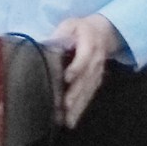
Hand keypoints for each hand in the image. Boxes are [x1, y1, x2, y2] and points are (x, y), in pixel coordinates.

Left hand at [48, 13, 126, 128]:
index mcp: (89, 43)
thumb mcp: (69, 24)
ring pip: (88, 90)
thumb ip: (59, 35)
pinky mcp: (96, 81)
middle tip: (65, 106)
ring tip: (68, 120)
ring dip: (78, 106)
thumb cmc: (80, 28)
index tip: (67, 78)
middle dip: (76, 93)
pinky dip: (80, 109)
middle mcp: (96, 60)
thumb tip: (43, 48)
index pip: (84, 57)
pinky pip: (89, 96)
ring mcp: (97, 72)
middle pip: (86, 78)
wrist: (103, 32)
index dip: (77, 67)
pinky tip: (71, 120)